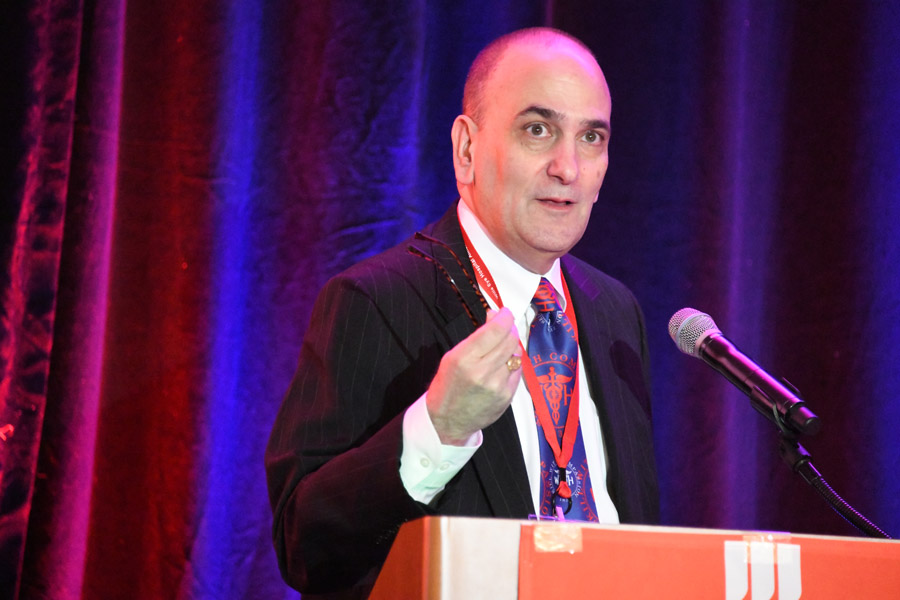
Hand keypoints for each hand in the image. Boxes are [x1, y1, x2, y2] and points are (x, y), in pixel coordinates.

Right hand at [426, 307, 521, 444]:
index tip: (505, 313)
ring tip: (501, 348)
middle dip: (509, 329)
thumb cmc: (447, 386)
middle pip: (510, 339)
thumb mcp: (452, 357)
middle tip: (505, 327)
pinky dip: (512, 363)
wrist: (448, 421)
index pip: (495, 330)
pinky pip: (517, 370)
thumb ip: (476, 337)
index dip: (504, 317)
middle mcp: (482, 371)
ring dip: (511, 346)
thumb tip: (495, 316)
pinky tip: (502, 365)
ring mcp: (497, 385)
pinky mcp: (507, 395)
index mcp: (464, 358)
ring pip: (516, 354)